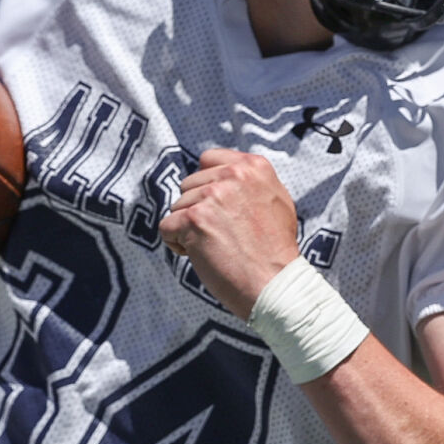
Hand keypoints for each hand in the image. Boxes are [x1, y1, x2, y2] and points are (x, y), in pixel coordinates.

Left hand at [158, 148, 300, 318]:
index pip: (209, 159)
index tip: (216, 207)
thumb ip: (250, 182)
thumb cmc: (276, 250)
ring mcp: (211, 196)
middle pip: (190, 185)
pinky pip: (166, 226)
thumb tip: (224, 175)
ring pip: (177, 206)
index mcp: (253, 167)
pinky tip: (198, 254)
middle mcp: (232, 175)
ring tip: (214, 246)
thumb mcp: (277, 200)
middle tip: (220, 233)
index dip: (206, 185)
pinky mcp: (194, 219)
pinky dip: (176, 243)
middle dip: (197, 209)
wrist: (275, 283)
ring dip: (188, 228)